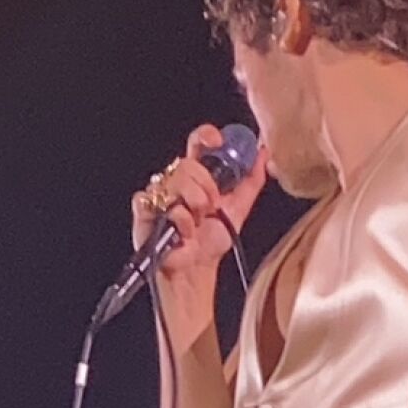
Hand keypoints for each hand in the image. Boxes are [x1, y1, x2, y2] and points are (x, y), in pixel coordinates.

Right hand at [130, 125, 267, 284]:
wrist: (196, 271)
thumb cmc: (211, 242)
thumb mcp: (238, 209)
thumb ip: (251, 180)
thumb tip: (264, 152)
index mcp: (197, 175)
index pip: (197, 142)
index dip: (205, 135)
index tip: (217, 142)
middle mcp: (176, 181)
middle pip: (187, 162)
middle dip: (206, 185)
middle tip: (212, 206)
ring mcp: (158, 194)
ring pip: (176, 179)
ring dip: (194, 204)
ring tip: (197, 222)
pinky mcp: (144, 210)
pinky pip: (160, 202)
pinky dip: (178, 220)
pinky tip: (182, 232)